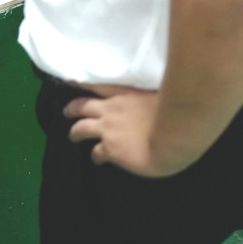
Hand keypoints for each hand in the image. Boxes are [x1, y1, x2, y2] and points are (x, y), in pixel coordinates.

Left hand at [63, 84, 197, 177]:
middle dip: (72, 109)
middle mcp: (112, 109)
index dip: (81, 84)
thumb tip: (155, 98)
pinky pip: (95, 153)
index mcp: (125, 94)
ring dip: (74, 132)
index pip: (98, 86)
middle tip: (66, 111)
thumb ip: (151, 96)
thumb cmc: (176, 114)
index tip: (69, 82)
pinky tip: (96, 160)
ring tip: (72, 136)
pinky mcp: (110, 149)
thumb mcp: (162, 95)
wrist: (174, 135)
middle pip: (82, 106)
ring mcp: (108, 129)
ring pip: (80, 128)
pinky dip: (94, 157)